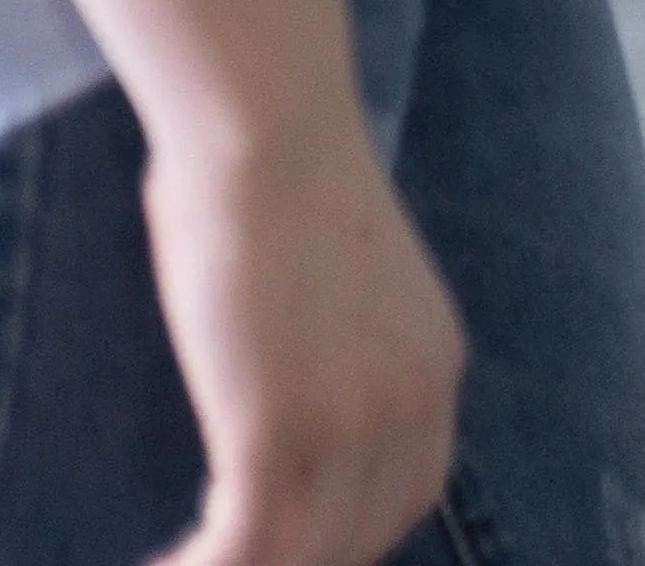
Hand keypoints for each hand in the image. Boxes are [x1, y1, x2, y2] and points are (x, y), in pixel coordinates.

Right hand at [140, 105, 463, 565]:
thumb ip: (328, 343)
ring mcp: (351, 424)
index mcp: (431, 366)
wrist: (262, 123)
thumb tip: (279, 368)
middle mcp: (410, 405)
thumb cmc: (270, 175)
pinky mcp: (275, 431)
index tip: (283, 541)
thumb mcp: (331, 276)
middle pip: (358, 540)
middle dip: (291, 565)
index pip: (407, 496)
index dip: (344, 537)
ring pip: (300, 560)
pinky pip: (241, 551)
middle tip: (213, 557)